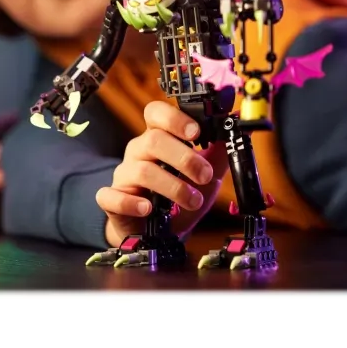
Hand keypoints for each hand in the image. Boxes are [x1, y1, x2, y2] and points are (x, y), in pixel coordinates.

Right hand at [96, 101, 229, 246]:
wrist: (156, 234)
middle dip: (184, 158)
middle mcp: (138, 152)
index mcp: (157, 138)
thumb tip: (235, 133)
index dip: (174, 118)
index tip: (196, 133)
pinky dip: (130, 203)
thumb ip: (218, 156)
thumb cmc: (178, 198)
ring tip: (194, 201)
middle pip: (153, 140)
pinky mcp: (111, 200)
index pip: (156, 113)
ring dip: (173, 187)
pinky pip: (111, 197)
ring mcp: (123, 176)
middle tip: (206, 175)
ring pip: (142, 171)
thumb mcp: (204, 177)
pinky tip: (148, 209)